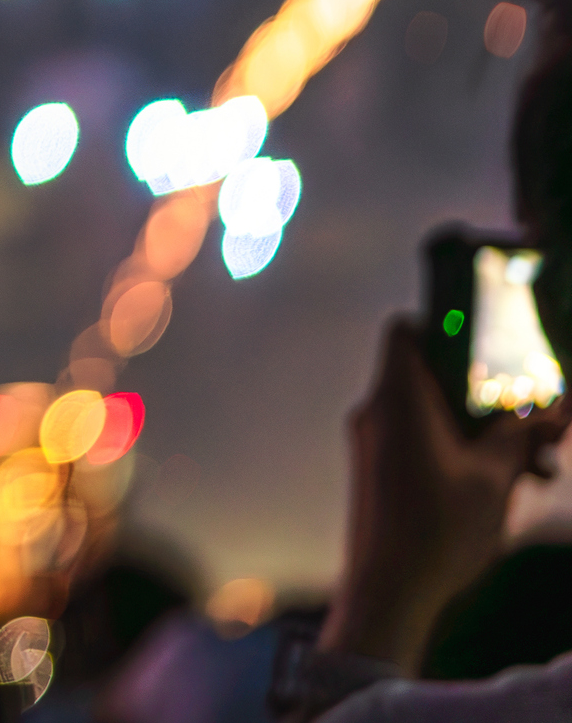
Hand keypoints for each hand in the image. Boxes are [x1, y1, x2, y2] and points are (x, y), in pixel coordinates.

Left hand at [323, 314, 558, 663]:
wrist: (389, 592)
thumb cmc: (439, 528)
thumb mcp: (494, 477)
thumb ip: (518, 435)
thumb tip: (548, 411)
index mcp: (397, 399)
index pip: (405, 332)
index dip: (446, 329)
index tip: (493, 350)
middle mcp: (377, 413)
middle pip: (431, 377)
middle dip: (489, 398)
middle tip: (537, 426)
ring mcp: (374, 443)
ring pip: (434, 416)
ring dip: (484, 433)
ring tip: (536, 467)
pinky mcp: (379, 472)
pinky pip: (421, 443)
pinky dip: (461, 452)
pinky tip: (507, 485)